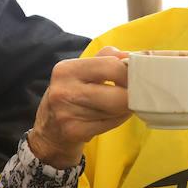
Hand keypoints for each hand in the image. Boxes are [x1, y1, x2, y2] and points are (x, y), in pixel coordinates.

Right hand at [26, 47, 130, 168]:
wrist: (50, 128)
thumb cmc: (72, 93)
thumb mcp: (82, 70)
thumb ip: (106, 58)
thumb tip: (130, 56)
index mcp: (66, 69)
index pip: (111, 66)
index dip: (130, 72)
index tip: (137, 76)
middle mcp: (64, 90)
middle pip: (117, 94)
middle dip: (132, 95)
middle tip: (136, 94)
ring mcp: (67, 113)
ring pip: (116, 110)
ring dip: (126, 108)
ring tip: (120, 104)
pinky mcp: (74, 132)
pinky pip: (110, 124)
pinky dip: (118, 119)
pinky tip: (113, 115)